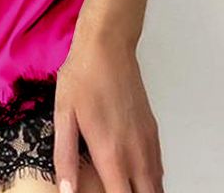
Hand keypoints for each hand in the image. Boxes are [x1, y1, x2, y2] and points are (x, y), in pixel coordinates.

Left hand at [54, 8, 163, 192]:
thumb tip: (66, 190)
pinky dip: (151, 180)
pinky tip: (134, 177)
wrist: (108, 45)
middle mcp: (136, 151)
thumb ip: (65, 157)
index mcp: (111, 152)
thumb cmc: (83, 76)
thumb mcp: (64, 115)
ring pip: (157, 185)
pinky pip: (159, 168)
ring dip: (143, 191)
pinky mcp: (153, 130)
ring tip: (123, 186)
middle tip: (111, 189)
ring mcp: (148, 141)